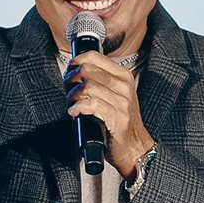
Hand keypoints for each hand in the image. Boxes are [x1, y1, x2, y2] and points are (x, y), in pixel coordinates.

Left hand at [65, 51, 154, 177]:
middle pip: (86, 70)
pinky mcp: (117, 116)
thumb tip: (75, 73)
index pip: (93, 56)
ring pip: (87, 86)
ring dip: (73, 95)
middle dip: (71, 80)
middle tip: (68, 90)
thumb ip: (101, 81)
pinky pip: (91, 104)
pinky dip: (78, 108)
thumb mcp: (116, 95)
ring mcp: (122, 101)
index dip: (76, 62)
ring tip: (72, 103)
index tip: (70, 72)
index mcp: (123, 76)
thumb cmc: (121, 122)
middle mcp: (124, 85)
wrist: (135, 146)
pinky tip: (75, 112)